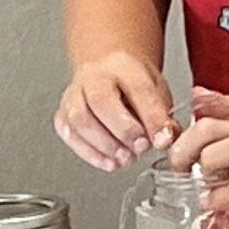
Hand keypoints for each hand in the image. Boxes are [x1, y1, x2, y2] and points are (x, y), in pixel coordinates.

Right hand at [54, 54, 177, 170]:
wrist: (108, 75)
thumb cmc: (134, 85)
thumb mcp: (158, 92)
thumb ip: (164, 115)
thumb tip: (166, 138)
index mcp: (124, 66)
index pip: (138, 89)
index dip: (152, 117)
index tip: (162, 139)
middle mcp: (94, 77)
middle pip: (100, 100)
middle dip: (123, 130)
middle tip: (141, 147)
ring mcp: (73, 95)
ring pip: (79, 118)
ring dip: (105, 145)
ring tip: (126, 158)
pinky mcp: (62, 114)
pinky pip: (69, 134)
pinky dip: (90, 153)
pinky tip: (109, 162)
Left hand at [170, 90, 228, 228]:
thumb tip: (198, 95)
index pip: (209, 111)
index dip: (183, 130)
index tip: (176, 148)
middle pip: (208, 128)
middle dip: (184, 148)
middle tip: (180, 166)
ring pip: (226, 149)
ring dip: (205, 165)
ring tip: (201, 180)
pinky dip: (220, 198)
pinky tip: (215, 202)